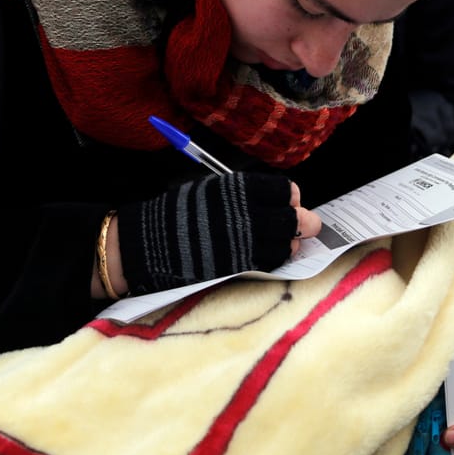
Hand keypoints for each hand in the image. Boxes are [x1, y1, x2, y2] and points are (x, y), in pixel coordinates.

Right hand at [115, 172, 320, 294]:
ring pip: (287, 244)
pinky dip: (276, 259)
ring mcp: (245, 242)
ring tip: (284, 242)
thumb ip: (246, 195)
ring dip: (290, 243)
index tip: (287, 202)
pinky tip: (268, 255)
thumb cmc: (177, 213)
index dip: (290, 198)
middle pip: (293, 219)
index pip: (285, 190)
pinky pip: (271, 263)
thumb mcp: (212, 190)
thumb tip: (278, 201)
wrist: (148, 244)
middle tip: (305, 225)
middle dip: (303, 222)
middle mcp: (247, 213)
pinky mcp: (239, 266)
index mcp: (240, 188)